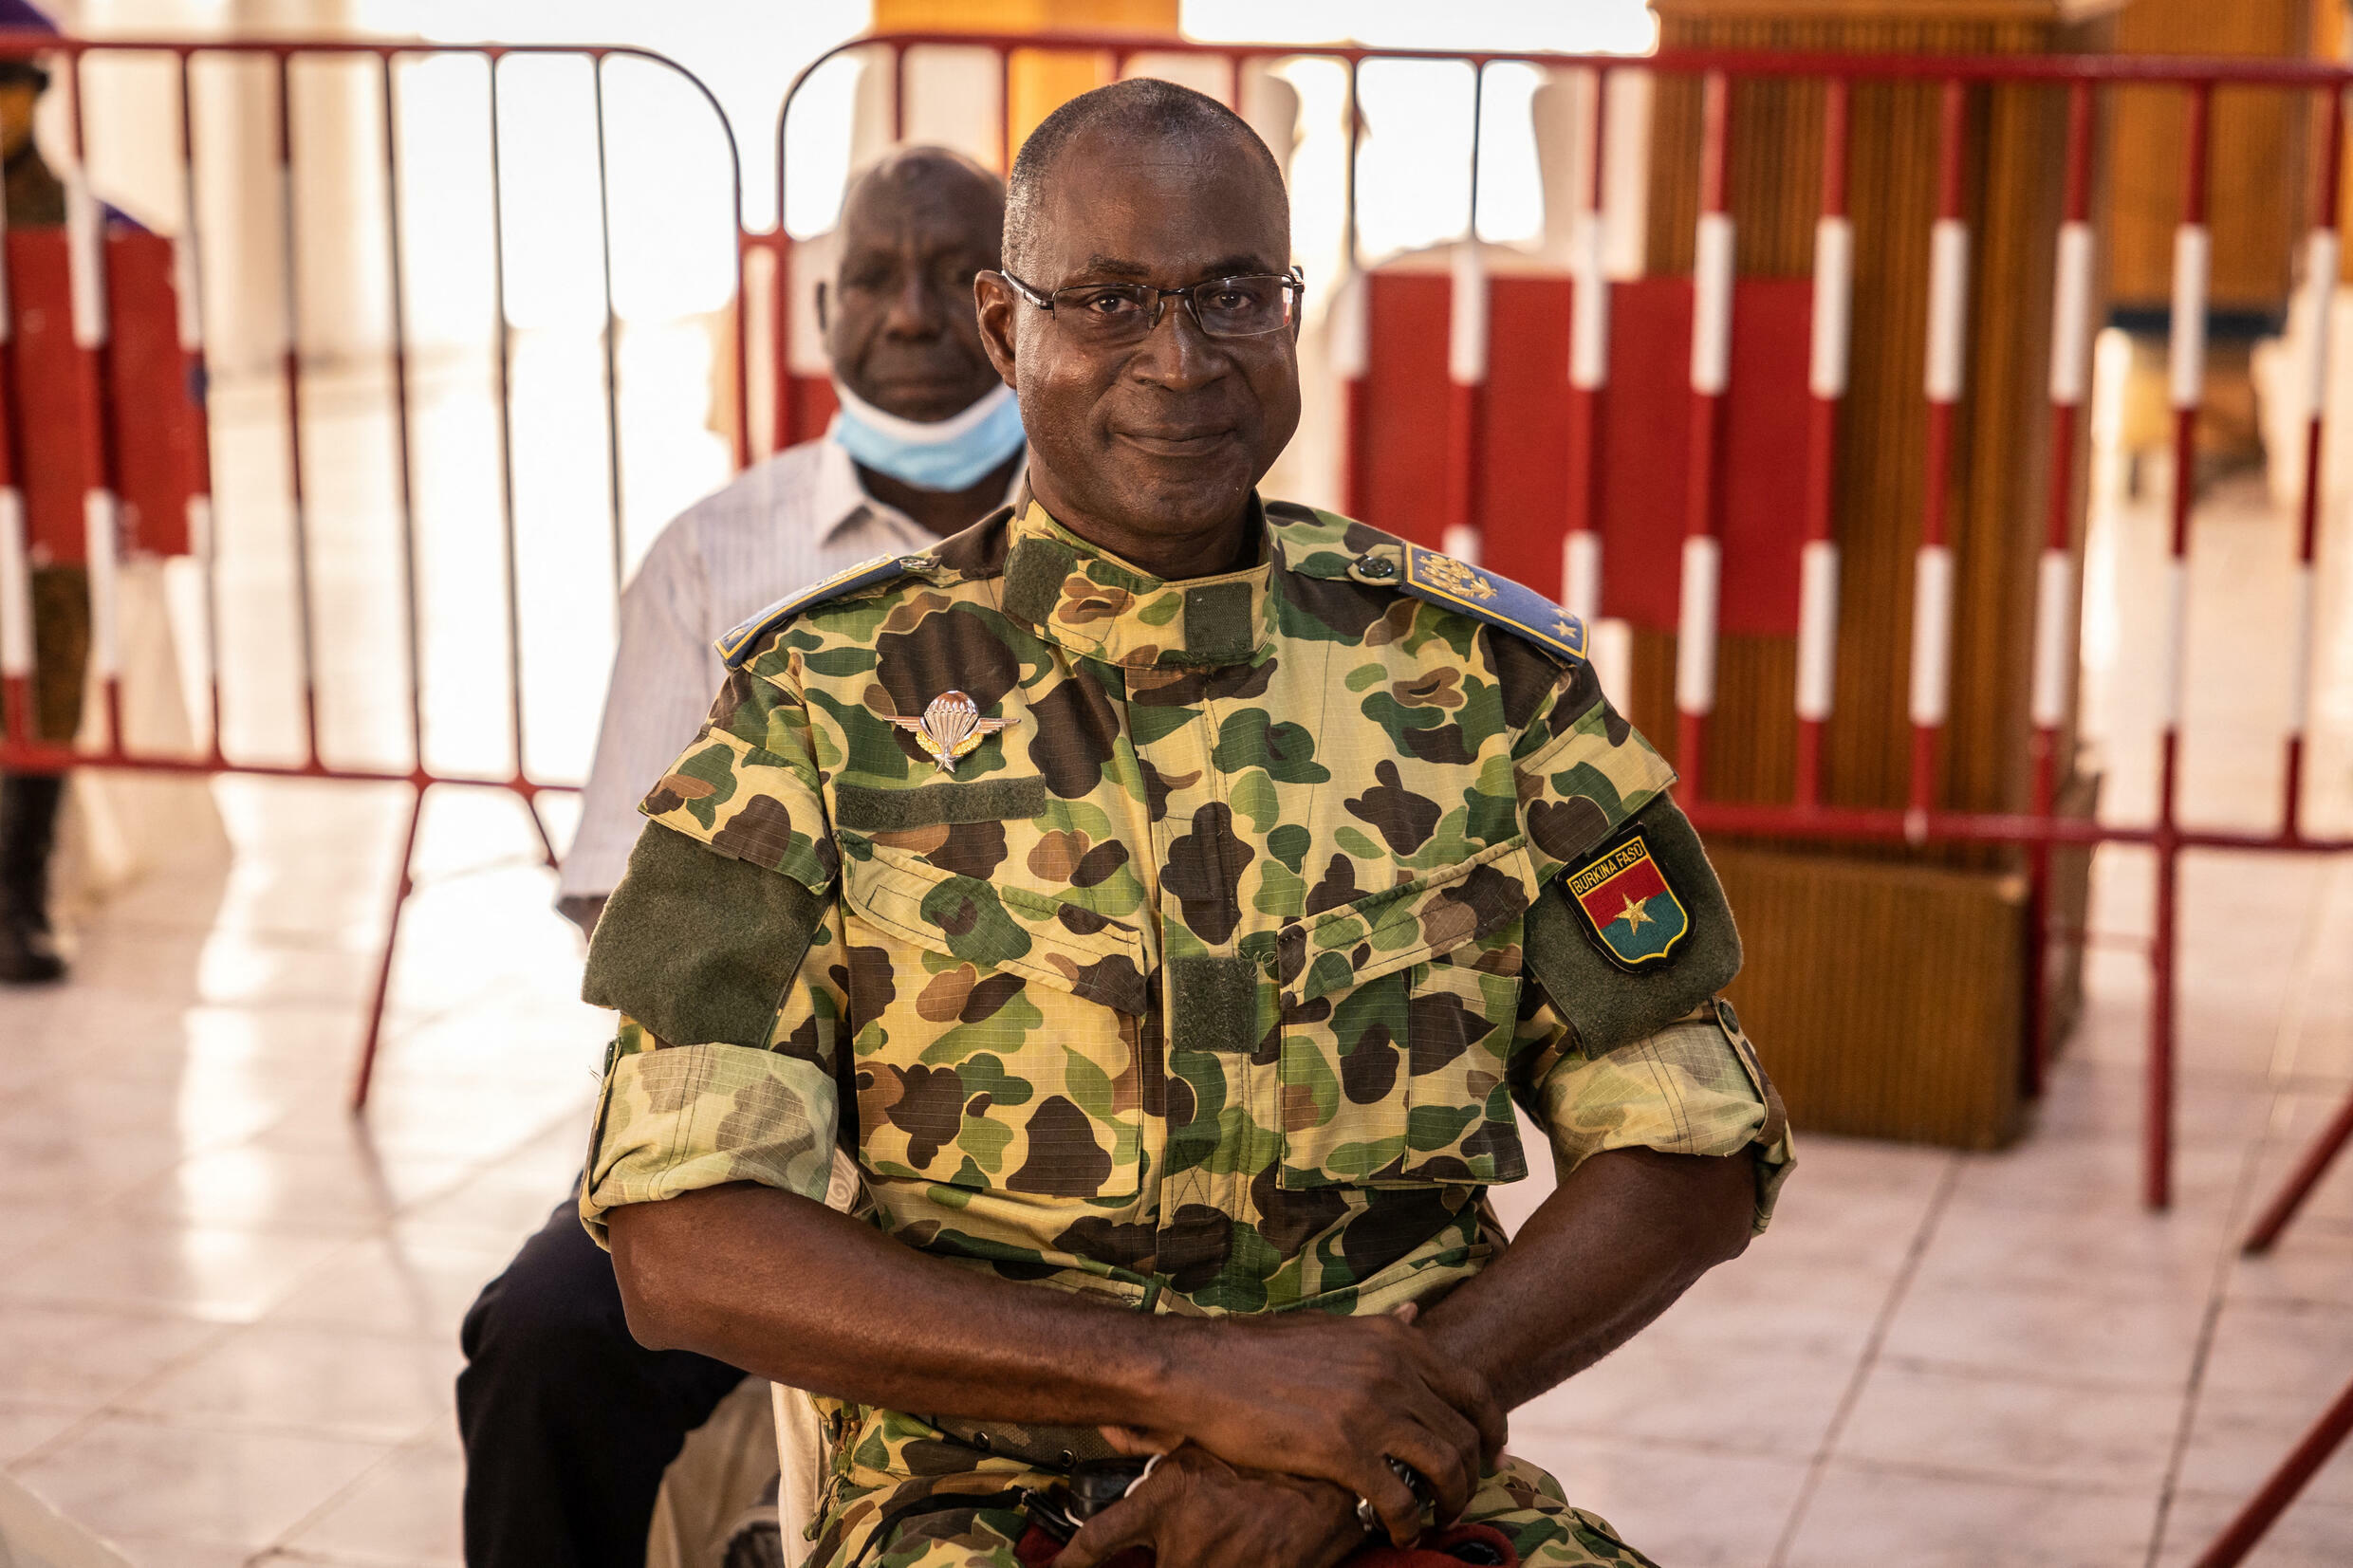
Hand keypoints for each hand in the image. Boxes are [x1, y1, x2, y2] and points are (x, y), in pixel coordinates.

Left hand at [1053, 1446, 1365, 1567]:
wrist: (1339, 1475)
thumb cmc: (1269, 1451)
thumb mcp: (1205, 1441)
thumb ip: (1152, 1436)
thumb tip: (1110, 1421)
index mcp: (1168, 1498)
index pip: (1097, 1542)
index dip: (1070, 1563)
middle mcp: (1188, 1541)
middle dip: (1149, 1567)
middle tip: (1165, 1551)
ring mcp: (1224, 1566)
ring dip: (1195, 1564)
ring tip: (1215, 1545)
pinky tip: (1238, 1556)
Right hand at [1141, 1303, 1502, 1543]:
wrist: (1206, 1370)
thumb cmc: (1263, 1352)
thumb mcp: (1333, 1327)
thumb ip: (1380, 1331)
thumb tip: (1415, 1315)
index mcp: (1395, 1339)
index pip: (1473, 1390)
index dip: (1492, 1430)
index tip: (1491, 1457)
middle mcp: (1394, 1370)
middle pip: (1465, 1435)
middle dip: (1470, 1476)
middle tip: (1457, 1499)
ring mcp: (1371, 1409)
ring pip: (1446, 1468)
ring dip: (1449, 1502)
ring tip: (1434, 1519)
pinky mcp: (1343, 1449)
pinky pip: (1399, 1499)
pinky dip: (1407, 1524)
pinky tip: (1396, 1532)